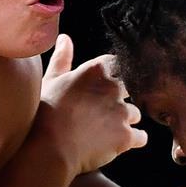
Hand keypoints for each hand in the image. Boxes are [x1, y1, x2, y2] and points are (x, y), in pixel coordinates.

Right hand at [36, 35, 147, 174]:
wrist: (48, 148)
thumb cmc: (44, 114)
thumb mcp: (51, 81)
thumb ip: (62, 59)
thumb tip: (65, 38)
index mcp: (96, 71)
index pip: (118, 64)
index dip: (114, 75)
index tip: (105, 86)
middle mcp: (113, 88)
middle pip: (132, 88)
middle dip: (122, 98)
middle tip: (106, 111)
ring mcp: (122, 113)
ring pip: (135, 114)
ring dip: (126, 120)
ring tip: (107, 130)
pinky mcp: (126, 136)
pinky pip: (140, 136)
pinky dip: (134, 140)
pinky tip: (120, 143)